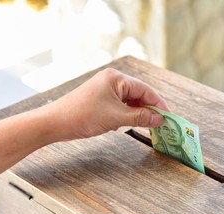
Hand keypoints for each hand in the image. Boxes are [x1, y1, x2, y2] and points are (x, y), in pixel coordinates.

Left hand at [44, 68, 169, 140]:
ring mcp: (104, 88)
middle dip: (148, 109)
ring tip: (146, 125)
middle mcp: (111, 79)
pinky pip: (119, 104)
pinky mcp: (99, 98)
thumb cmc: (83, 116)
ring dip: (137, 112)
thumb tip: (159, 119)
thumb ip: (140, 117)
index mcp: (116, 78)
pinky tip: (128, 123)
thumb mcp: (117, 118)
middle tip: (159, 123)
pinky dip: (126, 114)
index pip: (145, 89)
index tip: (168, 117)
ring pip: (129, 100)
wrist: (55, 122)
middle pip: (138, 93)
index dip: (158, 104)